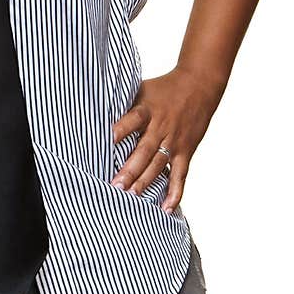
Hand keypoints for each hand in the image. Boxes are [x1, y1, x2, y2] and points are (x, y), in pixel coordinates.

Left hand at [110, 66, 222, 212]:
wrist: (199, 85)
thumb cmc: (164, 88)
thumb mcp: (142, 90)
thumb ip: (124, 105)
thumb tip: (95, 115)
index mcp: (147, 109)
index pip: (132, 120)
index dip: (120, 130)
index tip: (106, 142)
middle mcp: (161, 127)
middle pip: (143, 150)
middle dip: (129, 169)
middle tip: (115, 186)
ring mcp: (174, 141)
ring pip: (158, 165)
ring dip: (145, 183)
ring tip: (131, 198)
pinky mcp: (186, 151)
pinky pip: (180, 175)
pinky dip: (174, 193)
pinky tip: (166, 208)